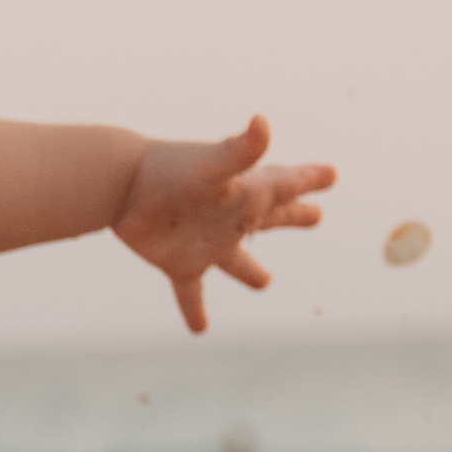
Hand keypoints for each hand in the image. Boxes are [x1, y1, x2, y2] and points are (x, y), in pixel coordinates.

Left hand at [112, 116, 333, 331]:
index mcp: (247, 192)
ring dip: (251, 272)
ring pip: (236, 260)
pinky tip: (199, 329)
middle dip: (295, 216)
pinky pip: (191, 293)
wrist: (120, 187)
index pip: (288, 183)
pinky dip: (195, 310)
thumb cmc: (170, 171)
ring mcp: (207, 242)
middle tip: (317, 215)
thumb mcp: (214, 164)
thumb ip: (241, 151)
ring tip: (265, 283)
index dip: (310, 179)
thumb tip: (262, 123)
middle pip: (272, 217)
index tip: (331, 174)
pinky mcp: (180, 263)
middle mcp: (230, 217)